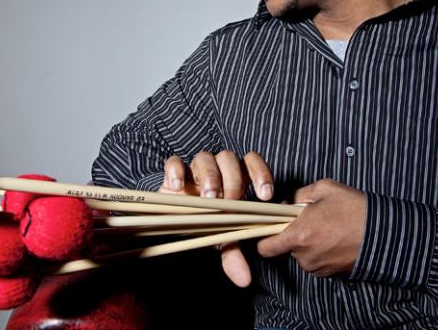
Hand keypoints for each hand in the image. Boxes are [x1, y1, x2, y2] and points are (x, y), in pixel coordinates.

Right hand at [158, 150, 273, 286]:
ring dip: (209, 176)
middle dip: (232, 180)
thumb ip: (233, 254)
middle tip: (231, 202)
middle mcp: (218, 167)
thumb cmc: (205, 222)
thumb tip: (244, 280)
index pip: (252, 163)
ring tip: (207, 197)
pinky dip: (176, 171)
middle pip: (229, 159)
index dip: (261, 175)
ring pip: (205, 158)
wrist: (176, 218)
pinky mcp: (172, 172)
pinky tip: (177, 187)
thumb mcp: (220, 239)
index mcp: (236, 177)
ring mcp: (195, 168)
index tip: (266, 197)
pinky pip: (173, 162)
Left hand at [257, 179, 366, 276]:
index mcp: (299, 235)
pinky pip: (315, 261)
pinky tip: (334, 238)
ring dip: (308, 242)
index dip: (264, 237)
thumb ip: (297, 195)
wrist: (386, 233)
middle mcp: (305, 256)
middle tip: (310, 219)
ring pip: (301, 254)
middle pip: (285, 247)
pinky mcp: (330, 273)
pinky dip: (320, 251)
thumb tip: (285, 203)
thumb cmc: (355, 208)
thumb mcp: (324, 189)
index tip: (269, 227)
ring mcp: (318, 267)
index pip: (265, 247)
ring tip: (327, 227)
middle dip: (293, 234)